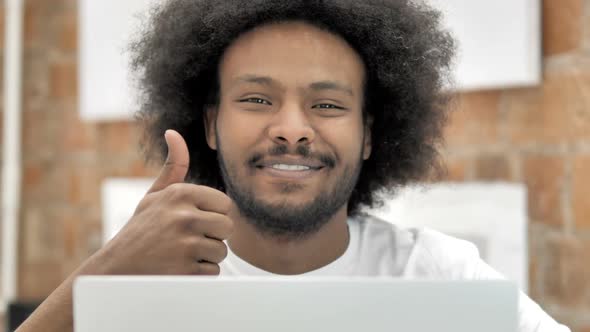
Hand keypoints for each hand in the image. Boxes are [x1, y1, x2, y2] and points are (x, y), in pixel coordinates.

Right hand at [89, 130, 233, 274]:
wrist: (116, 268)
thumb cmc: (140, 230)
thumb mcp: (154, 195)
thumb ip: (173, 166)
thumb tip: (173, 133)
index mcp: (181, 194)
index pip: (225, 204)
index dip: (212, 215)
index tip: (193, 221)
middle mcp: (185, 216)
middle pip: (227, 227)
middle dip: (212, 236)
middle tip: (187, 239)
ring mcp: (187, 244)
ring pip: (222, 251)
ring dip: (205, 256)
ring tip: (180, 254)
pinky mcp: (187, 270)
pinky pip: (213, 272)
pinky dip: (199, 274)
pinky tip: (179, 268)